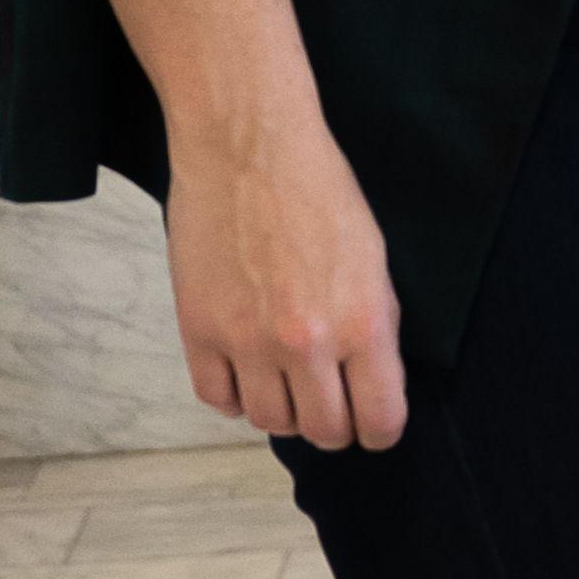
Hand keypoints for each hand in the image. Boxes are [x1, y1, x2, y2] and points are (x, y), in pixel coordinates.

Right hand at [163, 114, 409, 450]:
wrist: (247, 147)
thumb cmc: (317, 191)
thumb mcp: (373, 258)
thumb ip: (374, 325)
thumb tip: (373, 380)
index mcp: (362, 323)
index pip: (379, 419)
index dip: (380, 431)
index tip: (374, 427)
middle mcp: (306, 341)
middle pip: (323, 431)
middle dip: (333, 426)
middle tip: (329, 404)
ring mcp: (247, 340)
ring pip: (269, 421)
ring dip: (283, 410)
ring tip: (287, 382)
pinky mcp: (198, 329)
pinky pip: (217, 398)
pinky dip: (234, 396)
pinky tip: (247, 373)